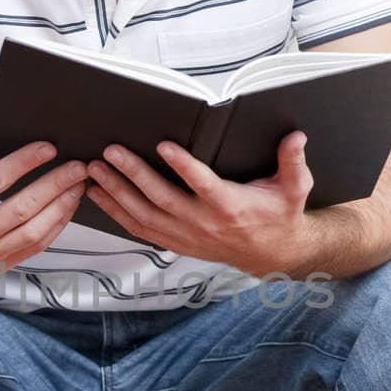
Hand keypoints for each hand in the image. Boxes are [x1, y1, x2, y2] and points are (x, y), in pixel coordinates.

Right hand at [0, 108, 91, 274]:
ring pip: (35, 231)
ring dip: (62, 206)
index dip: (25, 162)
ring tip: (79, 184)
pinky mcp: (1, 264)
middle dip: (55, 184)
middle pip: (23, 207)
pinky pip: (36, 246)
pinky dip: (57, 226)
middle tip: (78, 166)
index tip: (49, 147)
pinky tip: (68, 206)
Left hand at [84, 131, 314, 275]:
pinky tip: (98, 195)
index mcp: (230, 206)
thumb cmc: (280, 215)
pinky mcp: (175, 242)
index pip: (203, 184)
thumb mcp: (295, 188)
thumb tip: (296, 136)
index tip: (165, 146)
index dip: (184, 166)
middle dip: (133, 174)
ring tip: (95, 170)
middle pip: (161, 198)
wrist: (272, 255)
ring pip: (144, 215)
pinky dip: (116, 213)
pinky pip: (139, 229)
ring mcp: (185, 235)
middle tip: (111, 152)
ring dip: (116, 192)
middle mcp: (203, 223)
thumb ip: (293, 162)